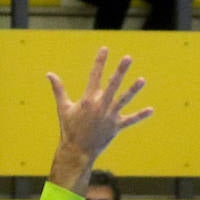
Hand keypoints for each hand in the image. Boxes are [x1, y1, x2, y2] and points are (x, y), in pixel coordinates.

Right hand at [46, 48, 152, 194]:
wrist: (77, 151)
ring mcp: (109, 117)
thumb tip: (49, 74)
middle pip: (112, 84)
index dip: (99, 62)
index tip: (105, 49)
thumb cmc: (69, 129)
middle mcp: (100, 106)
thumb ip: (58, 89)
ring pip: (123, 100)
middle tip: (128, 58)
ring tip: (142, 79)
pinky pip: (130, 121)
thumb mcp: (63, 108)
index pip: (94, 76)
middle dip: (120, 70)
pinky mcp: (116, 128)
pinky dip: (140, 116)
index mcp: (87, 100)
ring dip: (133, 89)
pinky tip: (151, 110)